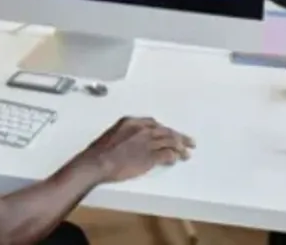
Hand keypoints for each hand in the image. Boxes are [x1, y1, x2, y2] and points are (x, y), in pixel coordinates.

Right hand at [79, 117, 194, 182]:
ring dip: (180, 148)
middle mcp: (141, 129)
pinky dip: (173, 157)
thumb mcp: (112, 136)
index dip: (165, 129)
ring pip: (170, 142)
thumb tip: (132, 144)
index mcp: (130, 122)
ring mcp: (146, 142)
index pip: (154, 123)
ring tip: (186, 153)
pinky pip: (167, 155)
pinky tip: (176, 160)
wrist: (97, 163)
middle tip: (188, 142)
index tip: (170, 133)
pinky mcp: (150, 157)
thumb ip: (126, 136)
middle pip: (166, 131)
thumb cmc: (99, 153)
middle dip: (179, 136)